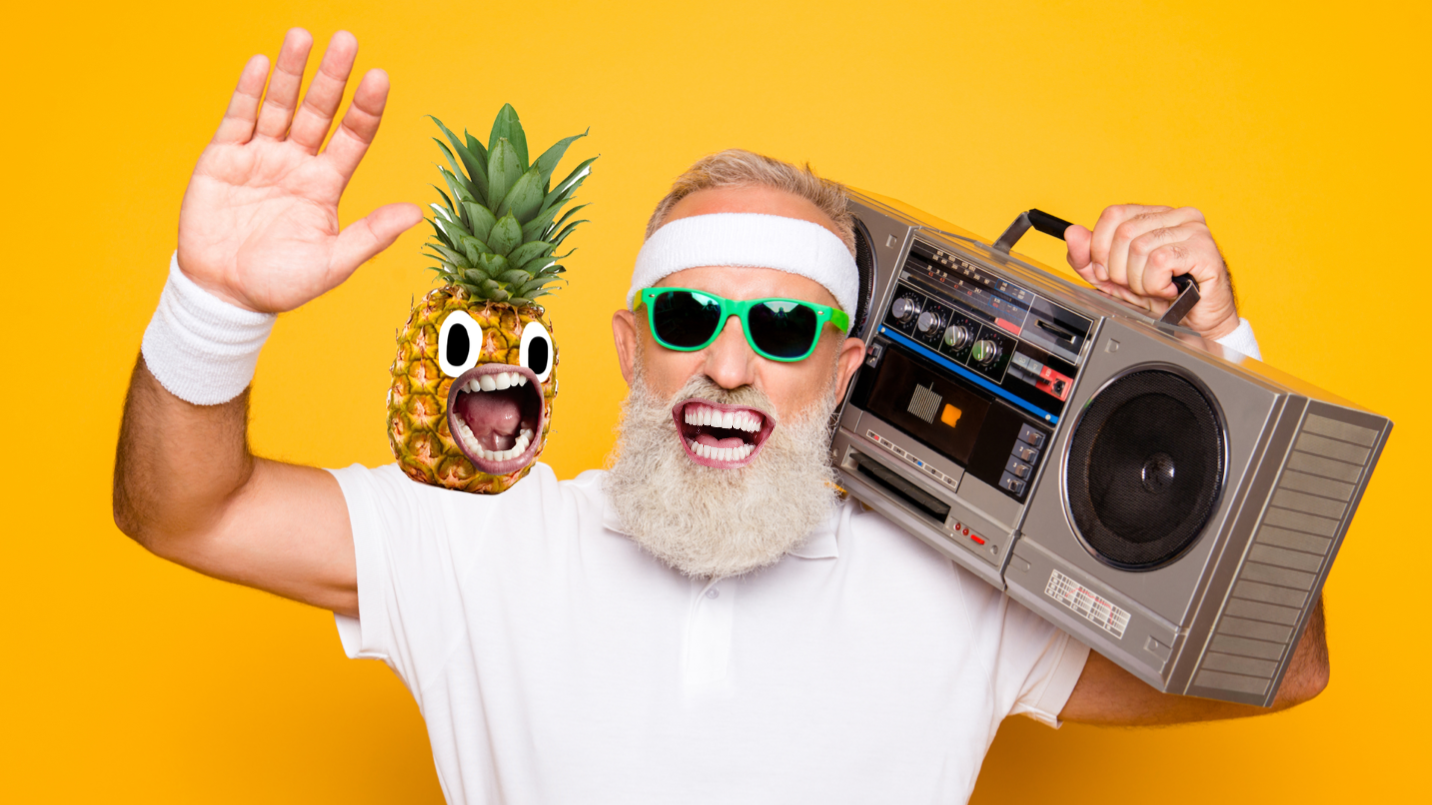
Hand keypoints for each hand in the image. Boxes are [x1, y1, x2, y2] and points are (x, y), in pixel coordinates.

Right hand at [176, 29, 423, 312]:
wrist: (224, 294)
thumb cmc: (281, 284)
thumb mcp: (333, 264)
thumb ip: (372, 235)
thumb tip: (417, 213)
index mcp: (326, 185)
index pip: (352, 137)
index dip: (365, 108)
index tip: (379, 77)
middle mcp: (296, 164)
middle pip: (318, 111)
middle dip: (332, 77)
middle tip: (347, 40)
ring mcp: (259, 157)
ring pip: (279, 106)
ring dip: (291, 72)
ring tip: (303, 37)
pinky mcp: (222, 159)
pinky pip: (238, 118)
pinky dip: (248, 91)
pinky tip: (261, 64)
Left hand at [1063, 205, 1239, 339]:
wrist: (1194, 323)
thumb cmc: (1160, 297)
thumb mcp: (1113, 278)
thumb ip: (1088, 258)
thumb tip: (1073, 233)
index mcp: (1154, 215)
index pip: (1113, 214)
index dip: (1100, 248)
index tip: (1107, 271)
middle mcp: (1175, 215)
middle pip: (1123, 232)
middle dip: (1119, 269)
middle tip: (1136, 285)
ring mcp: (1193, 229)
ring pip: (1140, 248)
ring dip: (1139, 280)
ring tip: (1154, 288)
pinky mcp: (1204, 249)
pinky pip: (1159, 261)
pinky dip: (1155, 284)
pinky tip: (1168, 290)